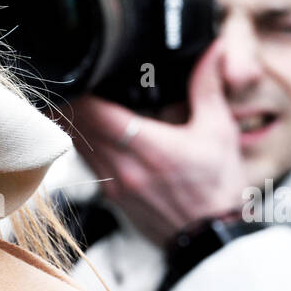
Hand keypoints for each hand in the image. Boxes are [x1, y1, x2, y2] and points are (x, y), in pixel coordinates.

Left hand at [66, 40, 249, 247]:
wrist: (211, 240)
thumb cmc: (218, 189)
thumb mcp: (219, 132)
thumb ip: (207, 87)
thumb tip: (212, 49)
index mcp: (146, 148)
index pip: (92, 113)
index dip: (78, 89)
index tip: (79, 70)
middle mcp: (122, 169)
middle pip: (77, 127)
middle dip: (71, 100)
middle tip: (74, 77)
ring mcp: (113, 186)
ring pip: (78, 146)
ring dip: (75, 122)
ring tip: (78, 98)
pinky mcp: (112, 198)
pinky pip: (89, 164)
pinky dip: (86, 144)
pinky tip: (95, 130)